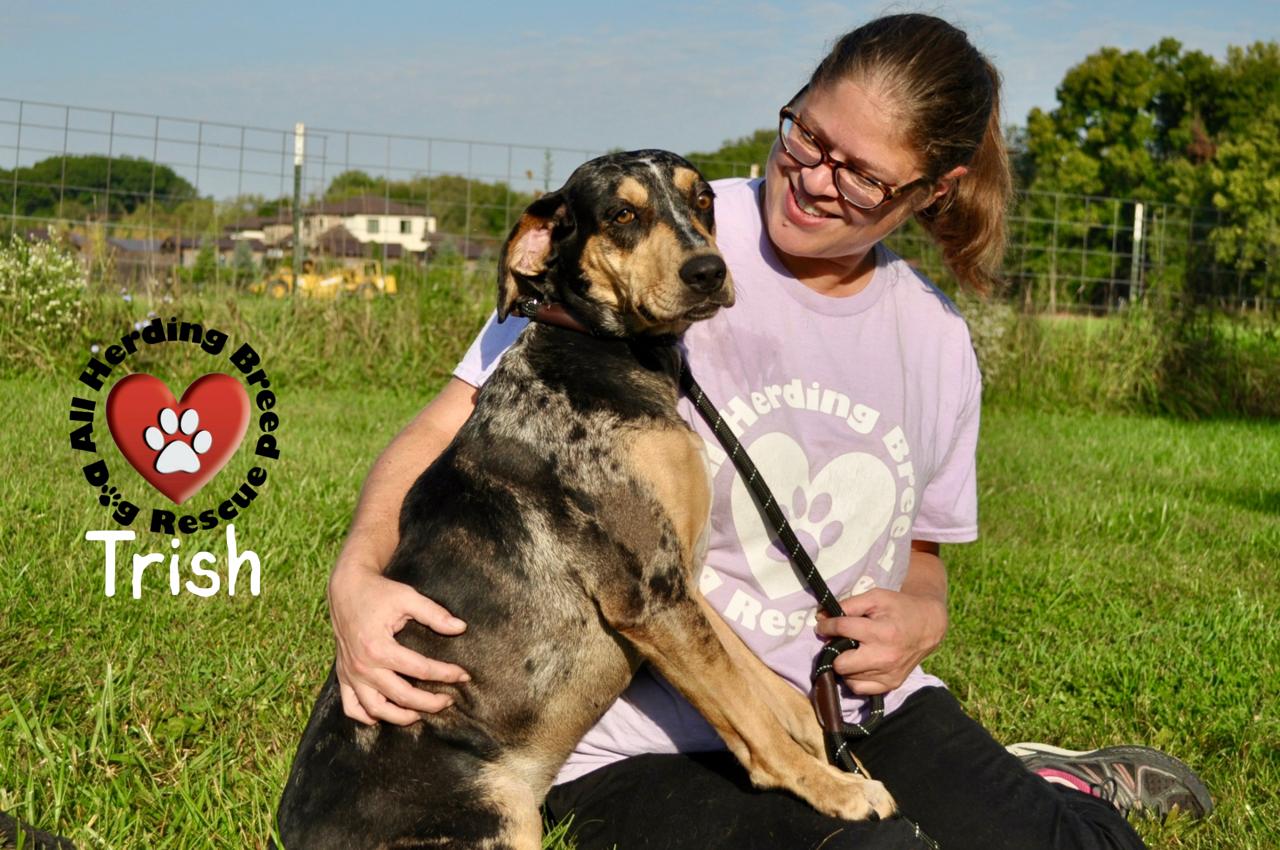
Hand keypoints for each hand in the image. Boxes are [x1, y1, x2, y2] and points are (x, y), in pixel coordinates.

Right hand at [328, 564, 469, 724]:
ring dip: (400, 717)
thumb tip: (461, 628)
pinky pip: (352, 707)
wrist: (346, 588)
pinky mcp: (342, 675)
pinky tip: (385, 715)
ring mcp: (350, 674)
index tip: (464, 676)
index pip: (420, 669)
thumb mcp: (407, 597)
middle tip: (449, 700)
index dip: (446, 674)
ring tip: (421, 714)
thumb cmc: (378, 592)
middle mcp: (362, 666)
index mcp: (378, 647)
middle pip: (401, 696)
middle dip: (429, 702)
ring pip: (375, 709)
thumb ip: (434, 614)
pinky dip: (367, 716)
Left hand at [813, 588, 947, 695]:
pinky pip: (859, 689)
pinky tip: (859, 665)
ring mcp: (888, 674)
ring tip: (853, 651)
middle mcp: (884, 657)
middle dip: (835, 651)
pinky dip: (854, 678)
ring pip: (847, 677)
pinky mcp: (891, 685)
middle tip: (840, 642)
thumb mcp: (875, 598)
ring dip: (845, 664)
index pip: (842, 630)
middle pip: (840, 664)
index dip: (826, 626)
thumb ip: (848, 605)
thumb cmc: (899, 608)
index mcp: (881, 632)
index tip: (822, 626)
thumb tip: (821, 616)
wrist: (928, 626)